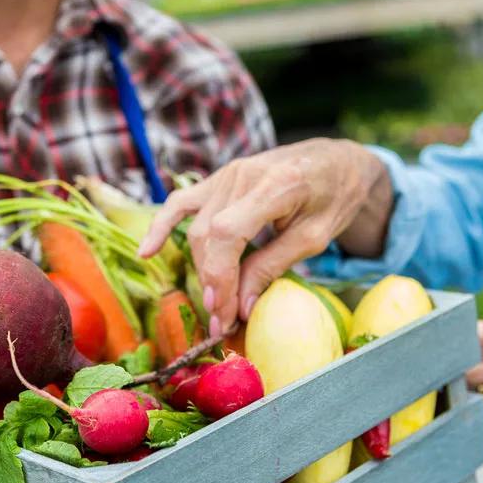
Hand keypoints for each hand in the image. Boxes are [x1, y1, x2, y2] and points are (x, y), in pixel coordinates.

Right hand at [139, 138, 388, 334]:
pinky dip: (161, 226)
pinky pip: (181, 203)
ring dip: (201, 270)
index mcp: (275, 184)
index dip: (221, 277)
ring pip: (196, 229)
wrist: (336, 160)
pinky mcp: (219, 178)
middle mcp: (243, 174)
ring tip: (214, 305)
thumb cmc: (334, 197)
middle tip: (224, 322)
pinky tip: (147, 252)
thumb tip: (240, 307)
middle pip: (208, 236)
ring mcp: (227, 174)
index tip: (225, 313)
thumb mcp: (315, 237)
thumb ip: (273, 266)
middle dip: (213, 284)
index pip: (228, 234)